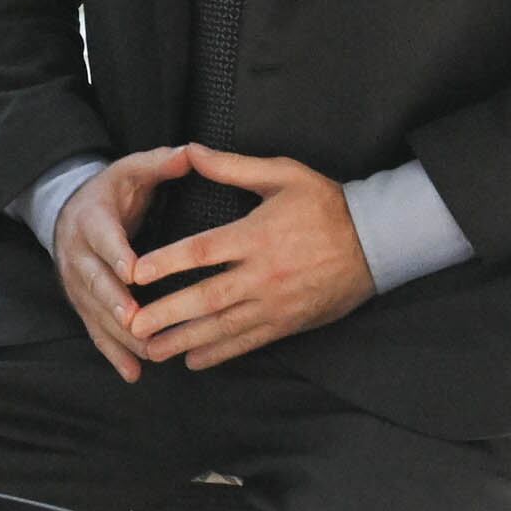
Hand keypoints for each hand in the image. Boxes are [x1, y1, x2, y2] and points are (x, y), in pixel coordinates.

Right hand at [50, 143, 214, 383]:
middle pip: (94, 282)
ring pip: (94, 312)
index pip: (102, 237)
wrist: (68, 209)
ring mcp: (77, 282)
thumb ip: (161, 163)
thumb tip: (192, 152)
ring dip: (119, 334)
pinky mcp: (81, 302)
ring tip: (146, 353)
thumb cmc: (111, 191)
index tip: (133, 271)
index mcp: (92, 219)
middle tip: (137, 322)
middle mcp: (78, 253)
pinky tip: (133, 373)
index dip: (116, 254)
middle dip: (115, 303)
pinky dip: (112, 352)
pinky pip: (94, 330)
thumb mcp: (132, 169)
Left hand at [121, 149, 376, 371]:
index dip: (168, 262)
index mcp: (256, 235)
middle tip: (133, 325)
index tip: (136, 273)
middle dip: (168, 313)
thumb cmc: (326, 204)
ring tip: (151, 350)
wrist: (377, 242)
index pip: (203, 251)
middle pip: (207, 297)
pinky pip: (250, 341)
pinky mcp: (289, 322)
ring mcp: (276, 302)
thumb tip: (190, 150)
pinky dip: (221, 352)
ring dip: (185, 340)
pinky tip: (194, 360)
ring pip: (224, 326)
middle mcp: (263, 273)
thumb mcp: (282, 175)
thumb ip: (233, 167)